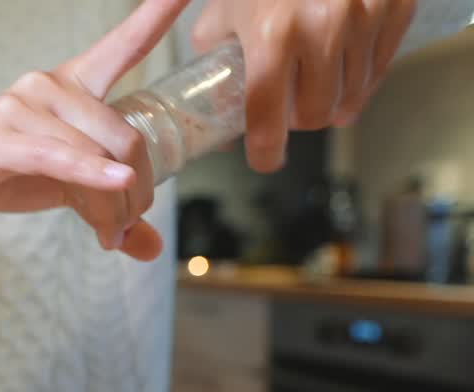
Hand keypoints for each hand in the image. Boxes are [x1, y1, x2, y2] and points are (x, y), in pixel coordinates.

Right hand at [0, 0, 190, 260]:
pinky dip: (91, 176)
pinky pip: (58, 158)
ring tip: (108, 234)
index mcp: (73, 83)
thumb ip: (111, 209)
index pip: (122, 45)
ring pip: (96, 156)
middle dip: (136, 189)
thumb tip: (148, 249)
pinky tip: (115, 187)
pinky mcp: (1, 138)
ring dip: (111, 204)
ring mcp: (21, 106)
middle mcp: (48, 84)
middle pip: (123, 136)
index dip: (155, 15)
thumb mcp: (70, 187)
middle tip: (128, 225)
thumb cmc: (11, 173)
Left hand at [193, 0, 417, 171]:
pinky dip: (362, 76)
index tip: (265, 159)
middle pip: (316, 114)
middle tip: (286, 109)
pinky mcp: (395, 6)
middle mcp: (321, 28)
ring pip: (353, 95)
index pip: (268, 116)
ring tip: (314, 84)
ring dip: (332, 98)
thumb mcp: (222, 10)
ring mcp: (364, 17)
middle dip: (299, 119)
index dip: (266, 150)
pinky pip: (381, 66)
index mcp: (271, 34)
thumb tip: (213, 118)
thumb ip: (214, 61)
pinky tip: (345, 67)